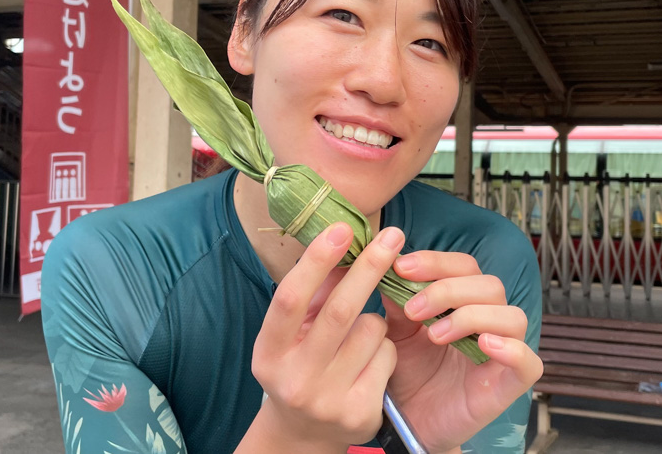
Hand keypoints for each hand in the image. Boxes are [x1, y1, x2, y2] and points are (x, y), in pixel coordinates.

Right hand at [249, 223, 403, 449]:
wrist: (304, 434)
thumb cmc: (299, 365)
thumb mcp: (294, 332)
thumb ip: (314, 292)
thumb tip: (343, 242)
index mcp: (269, 352)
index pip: (290, 298)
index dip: (316, 261)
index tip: (341, 229)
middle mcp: (295, 378)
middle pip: (340, 311)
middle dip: (369, 267)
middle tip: (392, 235)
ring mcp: (327, 400)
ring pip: (371, 330)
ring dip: (375, 319)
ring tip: (358, 335)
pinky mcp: (360, 413)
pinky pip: (388, 356)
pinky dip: (385, 348)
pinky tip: (369, 362)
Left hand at [381, 247, 542, 452]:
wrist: (409, 422)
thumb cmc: (409, 373)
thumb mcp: (397, 331)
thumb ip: (398, 300)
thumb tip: (388, 264)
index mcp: (464, 301)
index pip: (464, 266)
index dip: (436, 261)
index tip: (402, 266)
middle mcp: (490, 321)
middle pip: (490, 285)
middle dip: (448, 289)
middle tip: (414, 309)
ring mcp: (504, 353)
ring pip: (511, 316)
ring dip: (472, 316)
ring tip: (435, 335)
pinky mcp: (510, 385)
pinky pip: (529, 361)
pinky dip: (511, 349)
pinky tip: (483, 345)